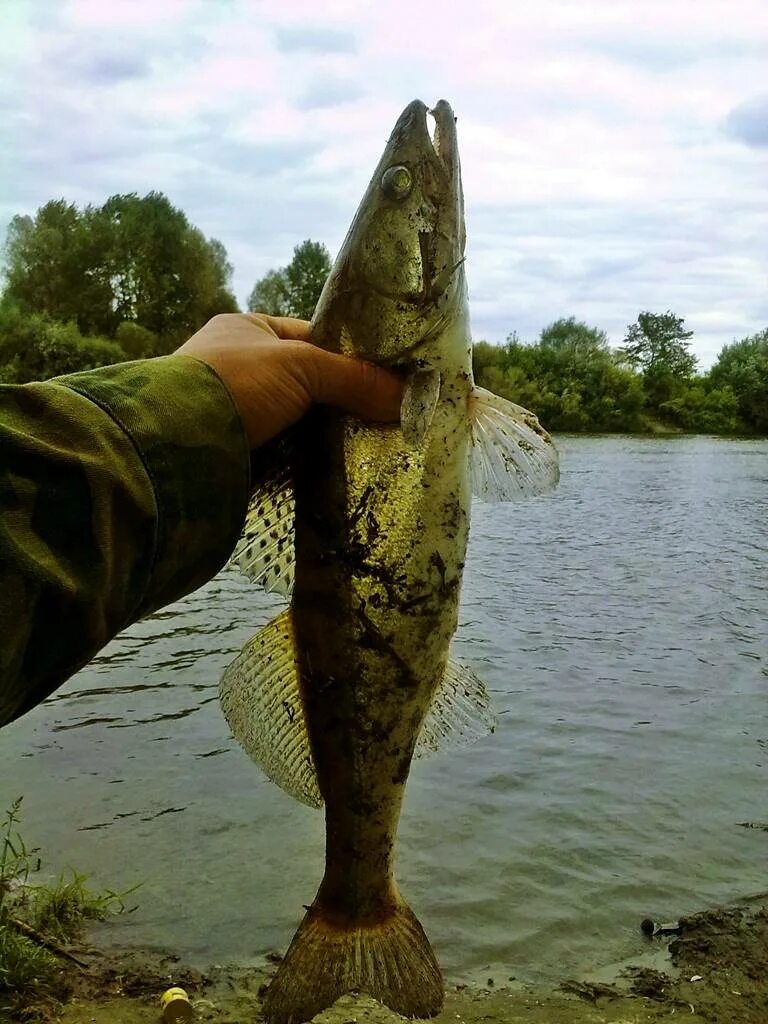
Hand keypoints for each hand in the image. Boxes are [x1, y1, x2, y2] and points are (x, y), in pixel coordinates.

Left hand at [176, 313, 402, 448]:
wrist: (175, 441)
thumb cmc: (235, 383)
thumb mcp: (301, 367)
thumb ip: (353, 377)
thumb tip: (406, 396)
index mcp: (249, 329)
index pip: (312, 338)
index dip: (349, 357)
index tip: (384, 380)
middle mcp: (239, 365)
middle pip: (306, 382)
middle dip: (338, 401)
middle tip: (381, 419)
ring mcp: (233, 408)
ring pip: (294, 419)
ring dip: (321, 435)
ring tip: (365, 448)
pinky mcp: (232, 448)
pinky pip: (279, 450)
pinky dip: (301, 459)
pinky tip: (330, 470)